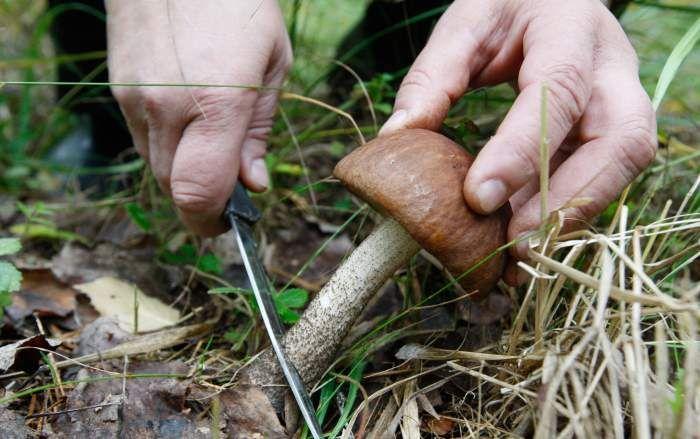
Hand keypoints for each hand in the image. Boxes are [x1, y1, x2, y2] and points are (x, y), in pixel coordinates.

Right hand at [106, 0, 291, 235]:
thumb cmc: (238, 5)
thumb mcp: (272, 65)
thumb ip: (258, 131)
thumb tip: (252, 184)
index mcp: (217, 103)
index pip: (198, 192)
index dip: (211, 222)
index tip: (227, 225)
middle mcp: (168, 107)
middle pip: (174, 189)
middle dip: (202, 201)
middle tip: (228, 188)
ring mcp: (136, 98)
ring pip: (154, 168)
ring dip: (182, 174)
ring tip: (209, 146)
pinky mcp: (119, 89)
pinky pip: (141, 140)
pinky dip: (166, 147)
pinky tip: (186, 122)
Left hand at [380, 0, 656, 283]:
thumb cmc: (507, 6)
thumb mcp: (466, 22)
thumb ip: (434, 75)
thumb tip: (397, 136)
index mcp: (571, 28)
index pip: (558, 92)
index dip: (523, 150)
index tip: (478, 198)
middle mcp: (612, 68)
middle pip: (620, 141)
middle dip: (570, 200)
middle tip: (515, 245)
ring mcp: (622, 101)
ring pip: (621, 168)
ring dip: (571, 218)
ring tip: (517, 261)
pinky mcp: (613, 130)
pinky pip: (600, 178)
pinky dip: (563, 212)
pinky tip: (523, 239)